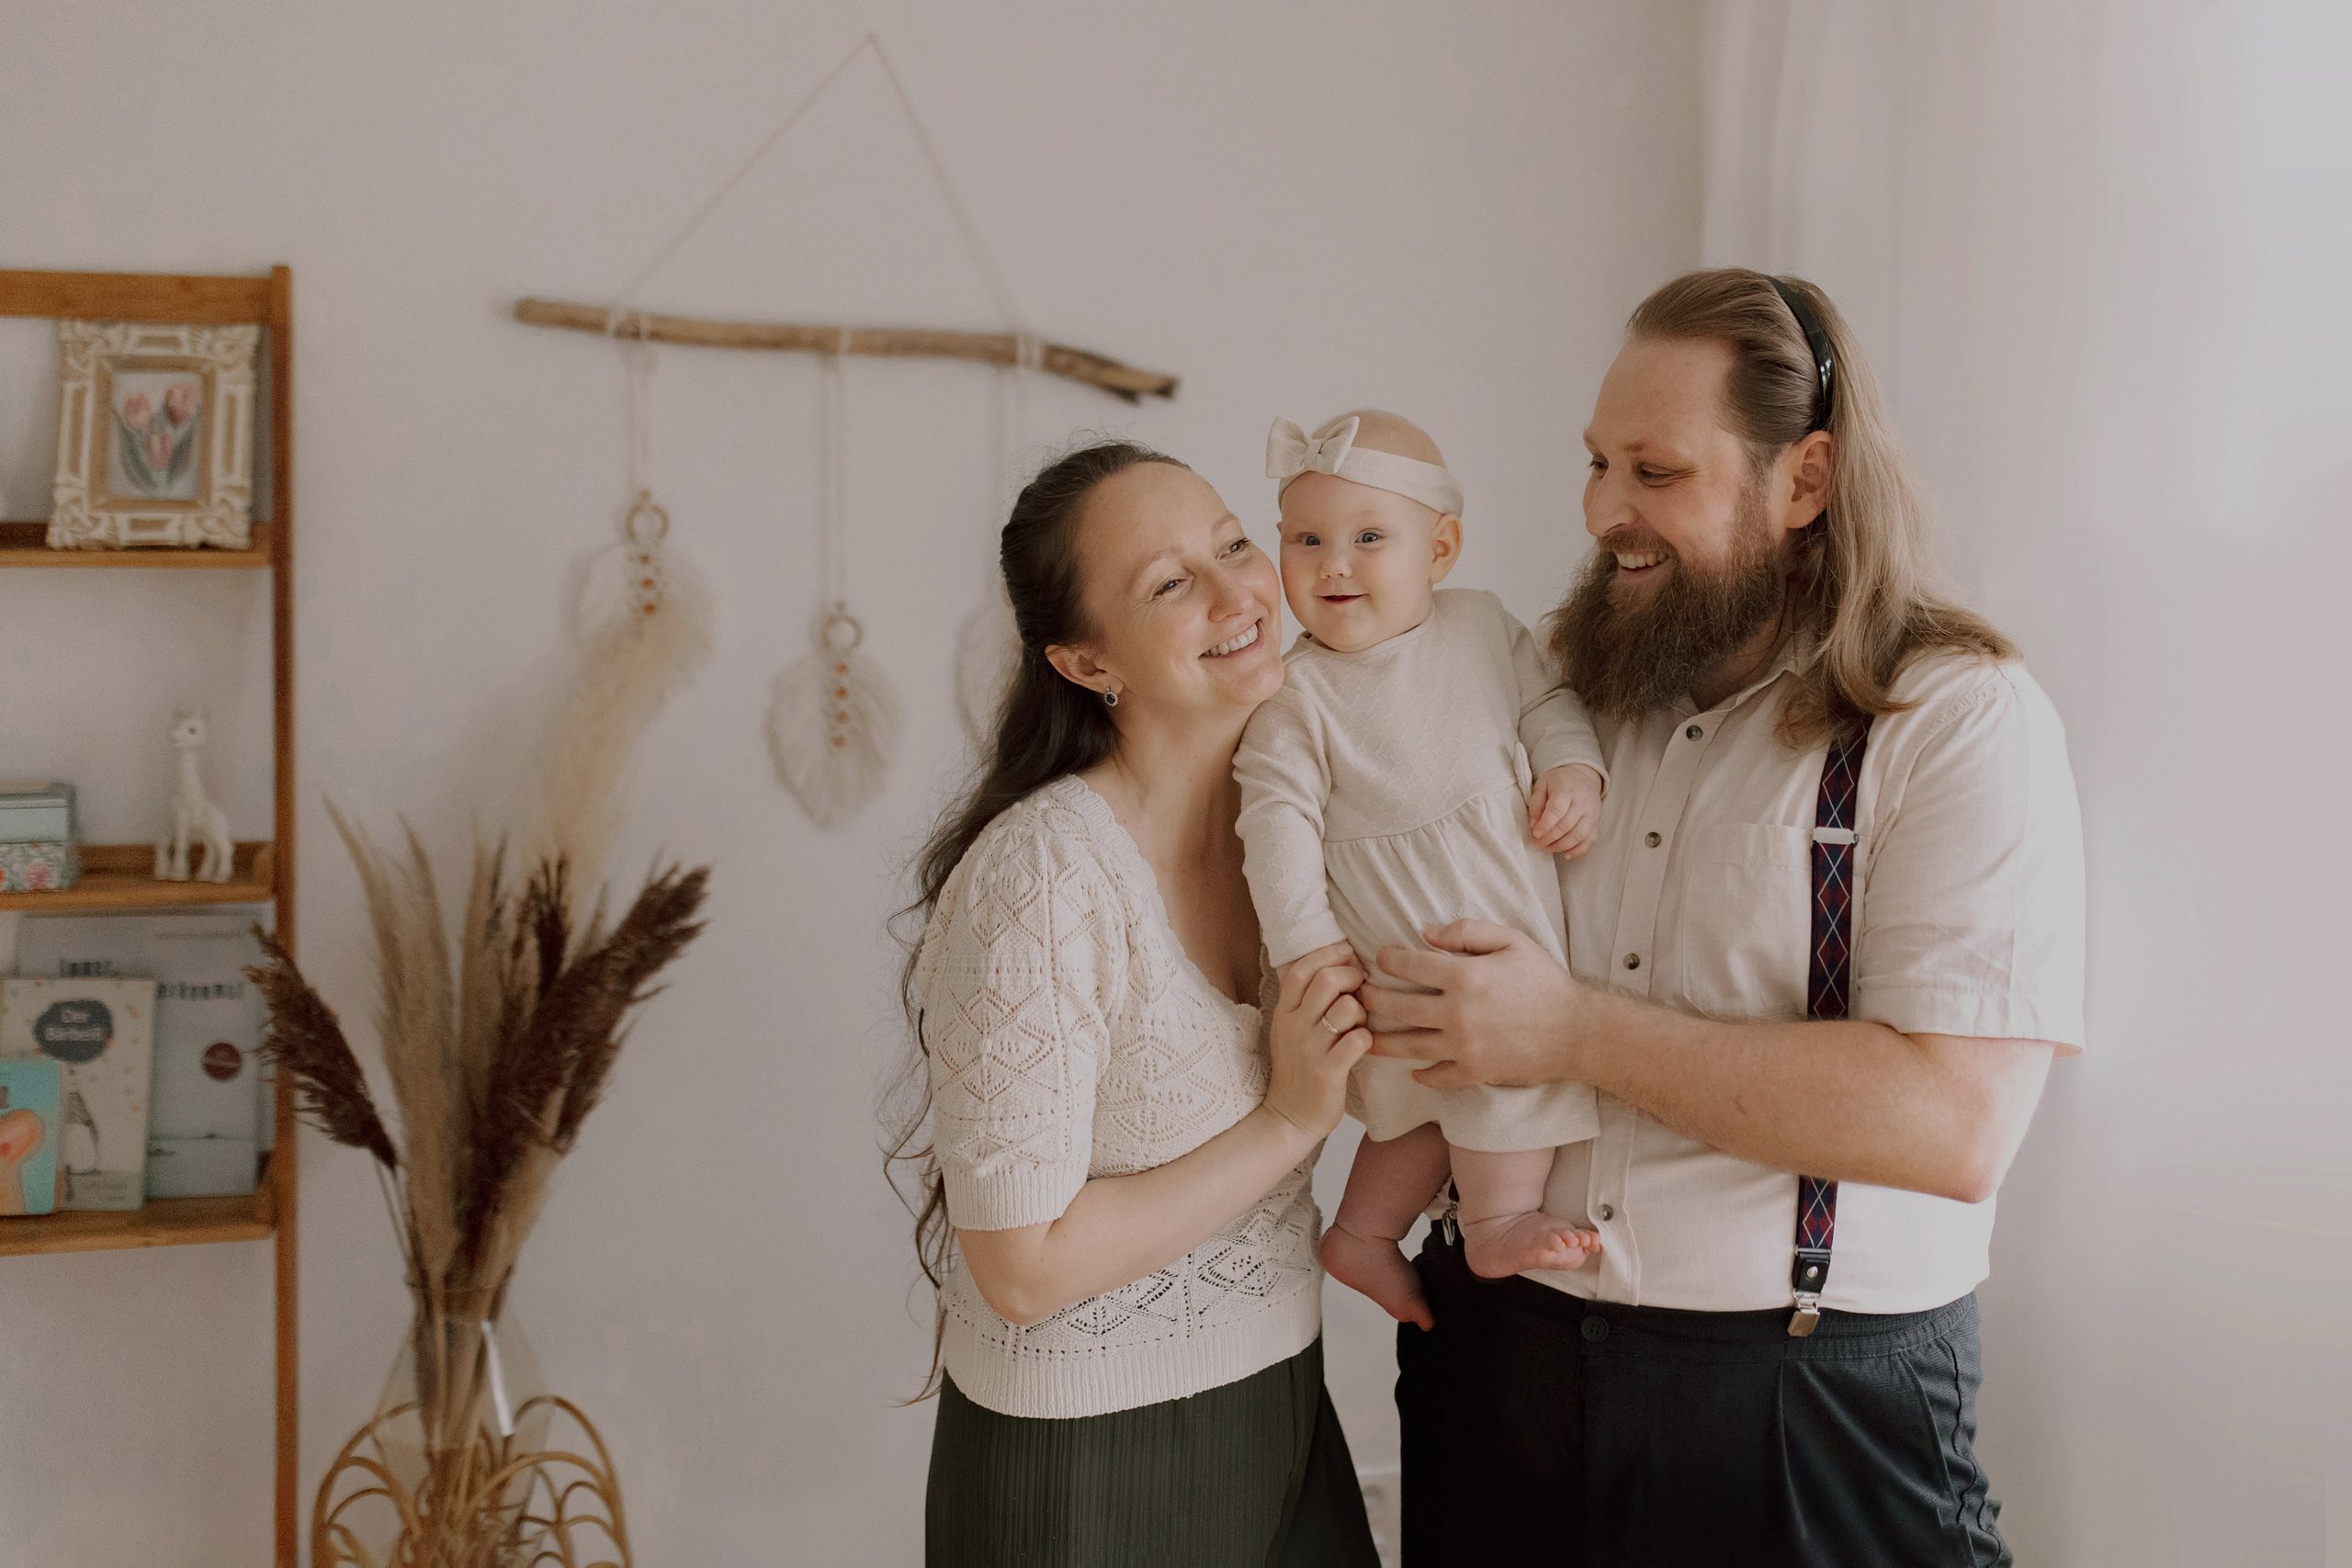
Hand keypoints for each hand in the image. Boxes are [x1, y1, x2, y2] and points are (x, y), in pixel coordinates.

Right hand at [1265, 949, 1374, 1138]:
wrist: (1289, 1117)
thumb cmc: (1298, 1070)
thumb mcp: (1289, 1030)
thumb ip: (1304, 1001)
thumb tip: (1333, 965)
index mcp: (1284, 1013)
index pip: (1303, 969)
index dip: (1329, 955)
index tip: (1348, 954)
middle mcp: (1294, 1027)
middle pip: (1328, 980)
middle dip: (1353, 978)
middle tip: (1361, 989)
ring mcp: (1310, 1049)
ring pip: (1348, 1008)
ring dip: (1363, 1012)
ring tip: (1359, 1025)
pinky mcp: (1328, 1071)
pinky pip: (1359, 1040)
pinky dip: (1367, 1039)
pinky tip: (1362, 1047)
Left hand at [1368, 919, 1587, 1088]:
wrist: (1577, 1032)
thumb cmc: (1544, 981)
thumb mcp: (1511, 940)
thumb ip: (1467, 931)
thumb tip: (1426, 933)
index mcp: (1465, 976)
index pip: (1409, 965)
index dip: (1388, 959)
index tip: (1378, 958)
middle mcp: (1457, 1014)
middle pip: (1397, 1008)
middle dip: (1371, 999)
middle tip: (1356, 995)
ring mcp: (1463, 1047)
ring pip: (1407, 1047)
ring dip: (1380, 1041)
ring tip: (1362, 1036)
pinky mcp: (1474, 1073)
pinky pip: (1437, 1077)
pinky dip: (1421, 1075)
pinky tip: (1412, 1069)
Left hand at [1528, 763, 1603, 856]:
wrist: (1582, 776)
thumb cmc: (1559, 781)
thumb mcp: (1542, 784)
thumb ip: (1536, 803)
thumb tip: (1533, 824)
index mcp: (1567, 789)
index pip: (1557, 810)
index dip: (1545, 825)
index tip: (1535, 834)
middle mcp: (1582, 801)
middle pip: (1566, 825)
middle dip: (1550, 838)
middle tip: (1537, 844)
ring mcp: (1592, 813)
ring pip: (1578, 835)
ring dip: (1561, 846)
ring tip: (1547, 849)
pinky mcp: (1597, 822)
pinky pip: (1590, 840)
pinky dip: (1579, 850)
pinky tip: (1566, 854)